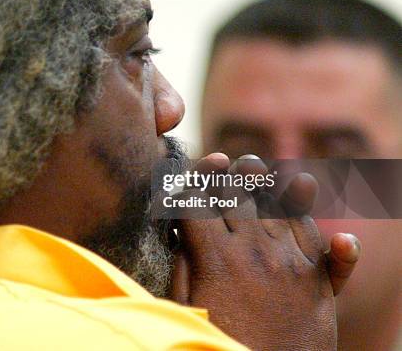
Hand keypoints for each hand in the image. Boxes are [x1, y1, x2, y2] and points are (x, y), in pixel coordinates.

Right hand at [170, 153, 360, 350]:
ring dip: (263, 181)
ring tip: (255, 167)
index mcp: (216, 259)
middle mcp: (254, 251)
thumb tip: (182, 230)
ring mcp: (288, 260)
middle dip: (227, 175)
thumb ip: (183, 264)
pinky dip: (305, 210)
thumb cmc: (221, 342)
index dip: (193, 182)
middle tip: (224, 162)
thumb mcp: (188, 307)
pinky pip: (310, 229)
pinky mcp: (314, 275)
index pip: (199, 202)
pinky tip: (300, 191)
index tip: (192, 176)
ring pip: (275, 204)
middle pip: (238, 195)